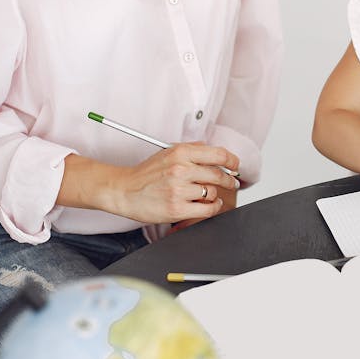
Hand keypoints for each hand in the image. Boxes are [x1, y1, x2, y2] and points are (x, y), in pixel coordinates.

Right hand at [109, 142, 239, 224]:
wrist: (124, 191)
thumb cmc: (146, 174)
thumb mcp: (168, 152)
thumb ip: (192, 150)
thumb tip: (216, 153)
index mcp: (180, 153)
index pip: (218, 154)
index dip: (232, 161)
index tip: (235, 166)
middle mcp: (181, 170)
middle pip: (219, 174)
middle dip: (229, 180)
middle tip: (232, 183)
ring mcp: (179, 190)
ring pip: (213, 192)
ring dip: (215, 194)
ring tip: (209, 194)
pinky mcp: (177, 209)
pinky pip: (207, 209)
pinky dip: (213, 207)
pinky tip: (210, 204)